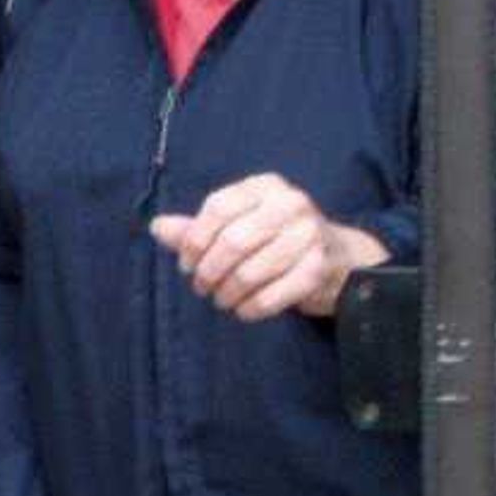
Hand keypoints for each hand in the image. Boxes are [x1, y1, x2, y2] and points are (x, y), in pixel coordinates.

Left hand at [148, 173, 388, 322]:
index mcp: (266, 186)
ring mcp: (309, 236)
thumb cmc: (276, 239)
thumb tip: (157, 227)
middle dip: (209, 272)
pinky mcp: (318, 270)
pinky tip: (243, 310)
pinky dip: (250, 309)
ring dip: (227, 294)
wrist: (337, 258)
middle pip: (233, 242)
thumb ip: (198, 228)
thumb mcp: (238, 225)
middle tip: (202, 288)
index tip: (186, 264)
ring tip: (222, 300)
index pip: (218, 208)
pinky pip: (272, 296)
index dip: (194, 240)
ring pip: (250, 272)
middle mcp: (291, 204)